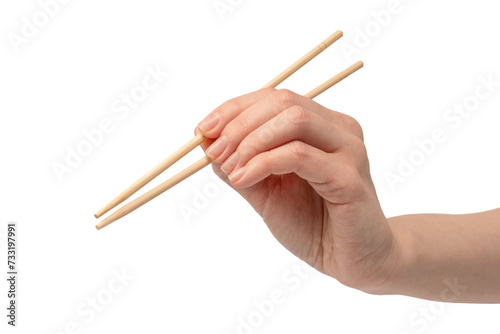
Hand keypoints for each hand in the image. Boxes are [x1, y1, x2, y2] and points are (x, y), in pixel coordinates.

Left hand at [196, 88, 397, 291]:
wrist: (351, 261)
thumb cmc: (312, 224)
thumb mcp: (265, 190)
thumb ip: (240, 164)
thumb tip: (205, 141)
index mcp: (322, 126)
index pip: (275, 98)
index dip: (234, 108)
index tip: (202, 130)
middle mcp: (339, 130)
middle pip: (283, 102)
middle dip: (239, 124)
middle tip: (214, 152)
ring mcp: (349, 151)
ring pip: (294, 120)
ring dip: (251, 141)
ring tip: (231, 169)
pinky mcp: (349, 178)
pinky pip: (299, 155)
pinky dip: (263, 163)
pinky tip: (244, 179)